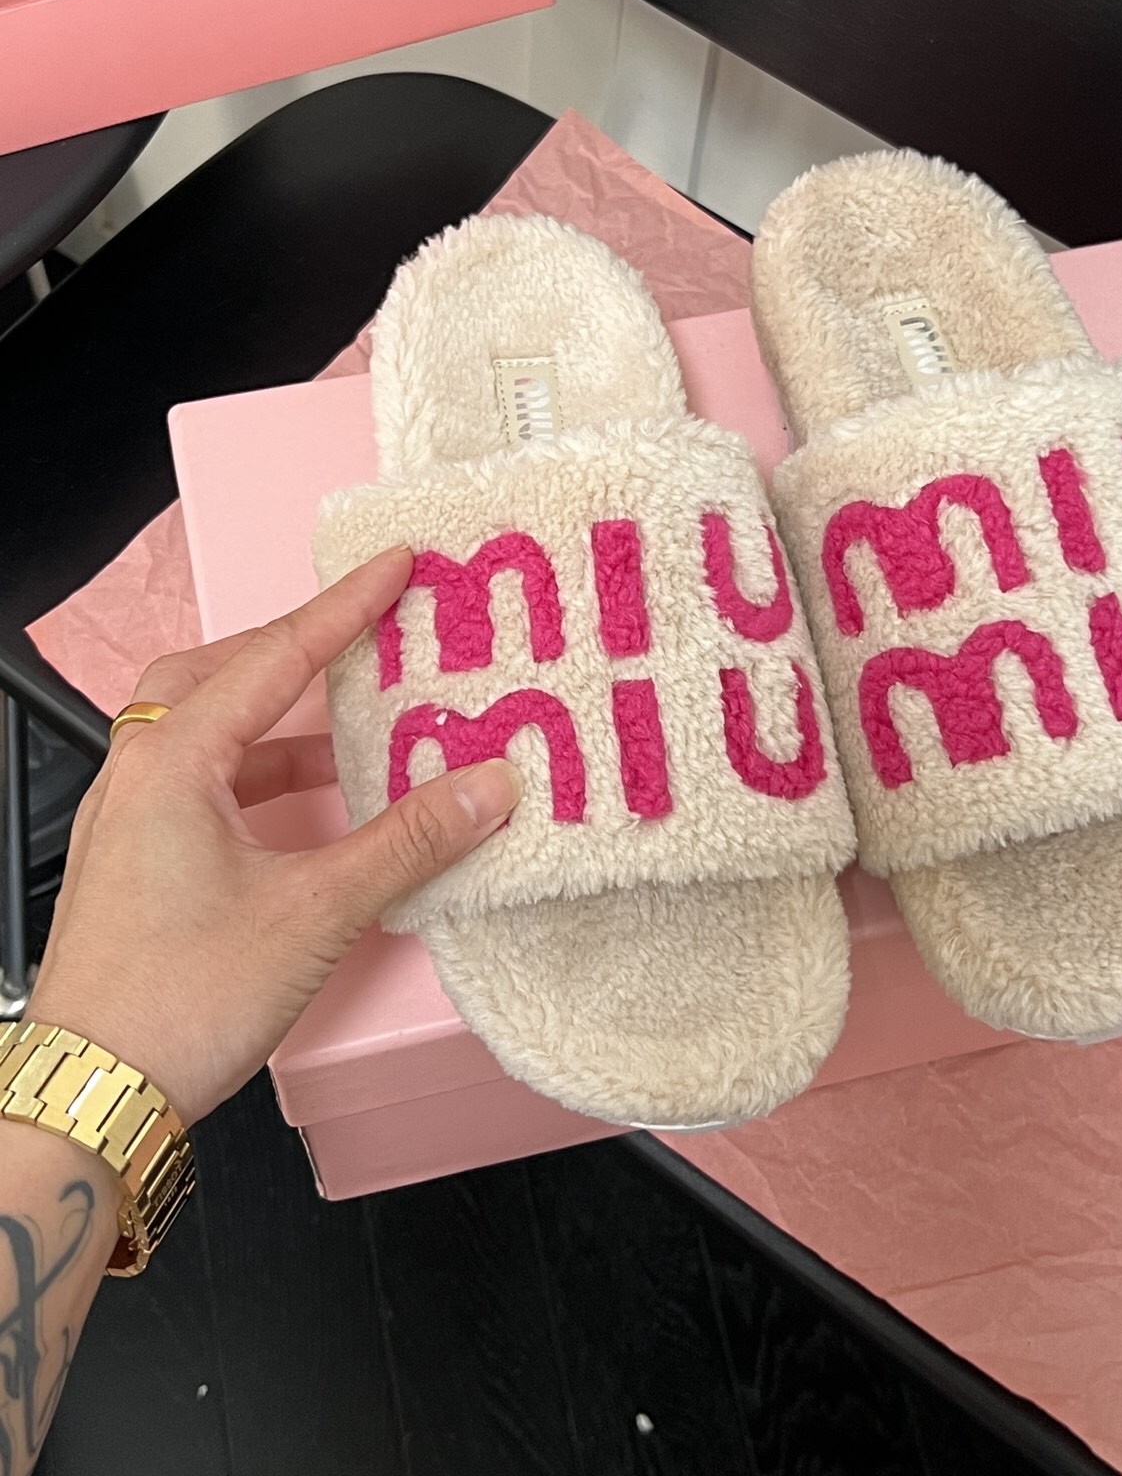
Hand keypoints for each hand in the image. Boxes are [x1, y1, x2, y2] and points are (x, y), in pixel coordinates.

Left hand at [29, 547, 519, 1125]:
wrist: (93, 1098)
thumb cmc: (177, 1003)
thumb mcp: (315, 912)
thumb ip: (408, 841)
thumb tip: (485, 786)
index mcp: (174, 760)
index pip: (275, 655)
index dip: (344, 606)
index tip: (393, 565)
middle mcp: (140, 774)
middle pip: (218, 673)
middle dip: (294, 649)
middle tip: (362, 635)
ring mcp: (130, 818)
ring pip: (207, 731)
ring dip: (280, 721)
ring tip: (354, 732)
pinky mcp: (135, 863)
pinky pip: (202, 782)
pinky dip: (260, 775)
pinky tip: (310, 810)